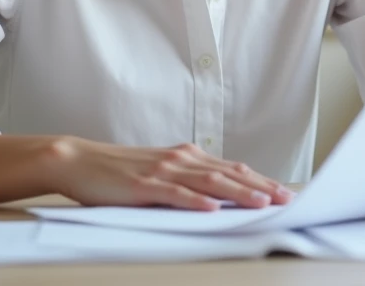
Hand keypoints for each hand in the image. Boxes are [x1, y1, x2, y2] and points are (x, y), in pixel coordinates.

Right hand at [40, 137, 294, 210]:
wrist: (79, 161)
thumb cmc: (118, 171)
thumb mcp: (158, 172)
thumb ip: (185, 180)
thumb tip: (216, 197)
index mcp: (185, 156)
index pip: (230, 169)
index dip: (258, 180)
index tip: (282, 191)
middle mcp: (179, 159)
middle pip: (227, 174)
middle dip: (259, 187)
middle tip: (285, 199)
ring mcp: (162, 171)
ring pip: (208, 182)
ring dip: (237, 193)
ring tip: (261, 203)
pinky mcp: (143, 185)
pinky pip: (174, 194)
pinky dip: (195, 201)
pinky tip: (212, 209)